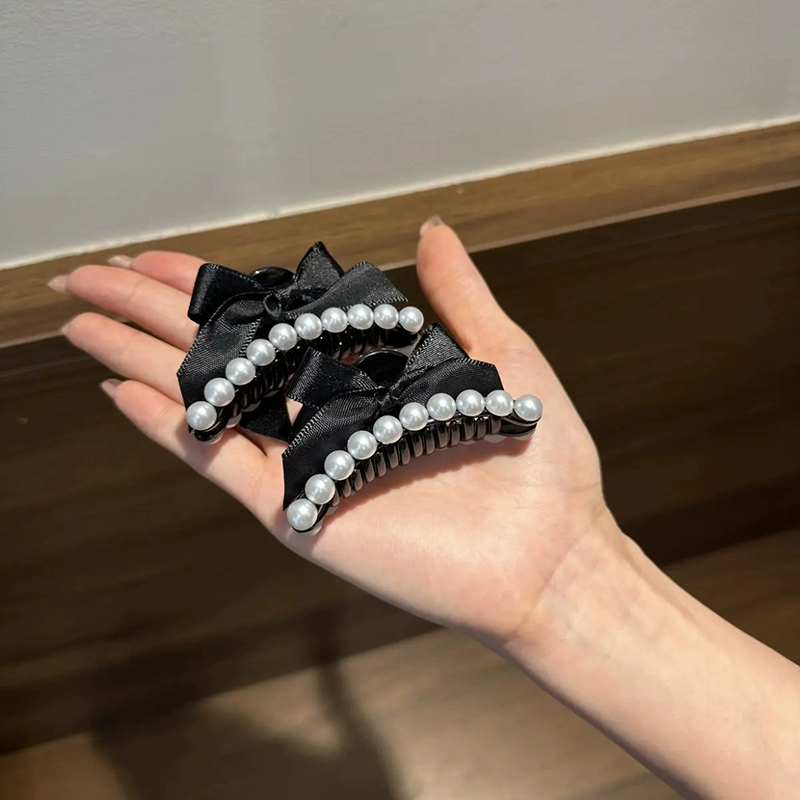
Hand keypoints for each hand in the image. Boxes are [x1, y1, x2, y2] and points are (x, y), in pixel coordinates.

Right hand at [57, 220, 618, 647]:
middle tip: (83, 278)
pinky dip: (172, 428)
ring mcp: (306, 462)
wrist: (555, 553)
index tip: (157, 258)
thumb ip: (456, 295)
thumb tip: (429, 231)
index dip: (212, 287)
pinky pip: (222, 465)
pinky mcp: (301, 511)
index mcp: (364, 377)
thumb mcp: (502, 354)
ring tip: (82, 320)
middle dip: (149, 312)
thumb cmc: (539, 462)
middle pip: (222, 354)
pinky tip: (122, 390)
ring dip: (140, 359)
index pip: (272, 322)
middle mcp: (325, 415)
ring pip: (207, 400)